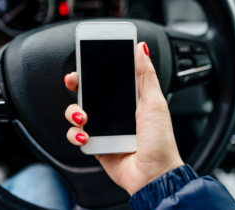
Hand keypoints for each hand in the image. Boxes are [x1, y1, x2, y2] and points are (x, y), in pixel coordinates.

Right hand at [64, 42, 183, 195]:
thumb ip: (146, 75)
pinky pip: (77, 136)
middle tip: (74, 83)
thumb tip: (141, 49)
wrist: (154, 174)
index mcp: (129, 101)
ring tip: (83, 117)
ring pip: (77, 114)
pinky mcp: (96, 146)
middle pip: (88, 94)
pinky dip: (75, 135)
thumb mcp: (154, 102)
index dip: (94, 71)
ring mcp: (104, 130)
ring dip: (74, 112)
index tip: (85, 63)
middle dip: (77, 87)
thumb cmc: (160, 140)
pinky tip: (85, 135)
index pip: (107, 81)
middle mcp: (114, 114)